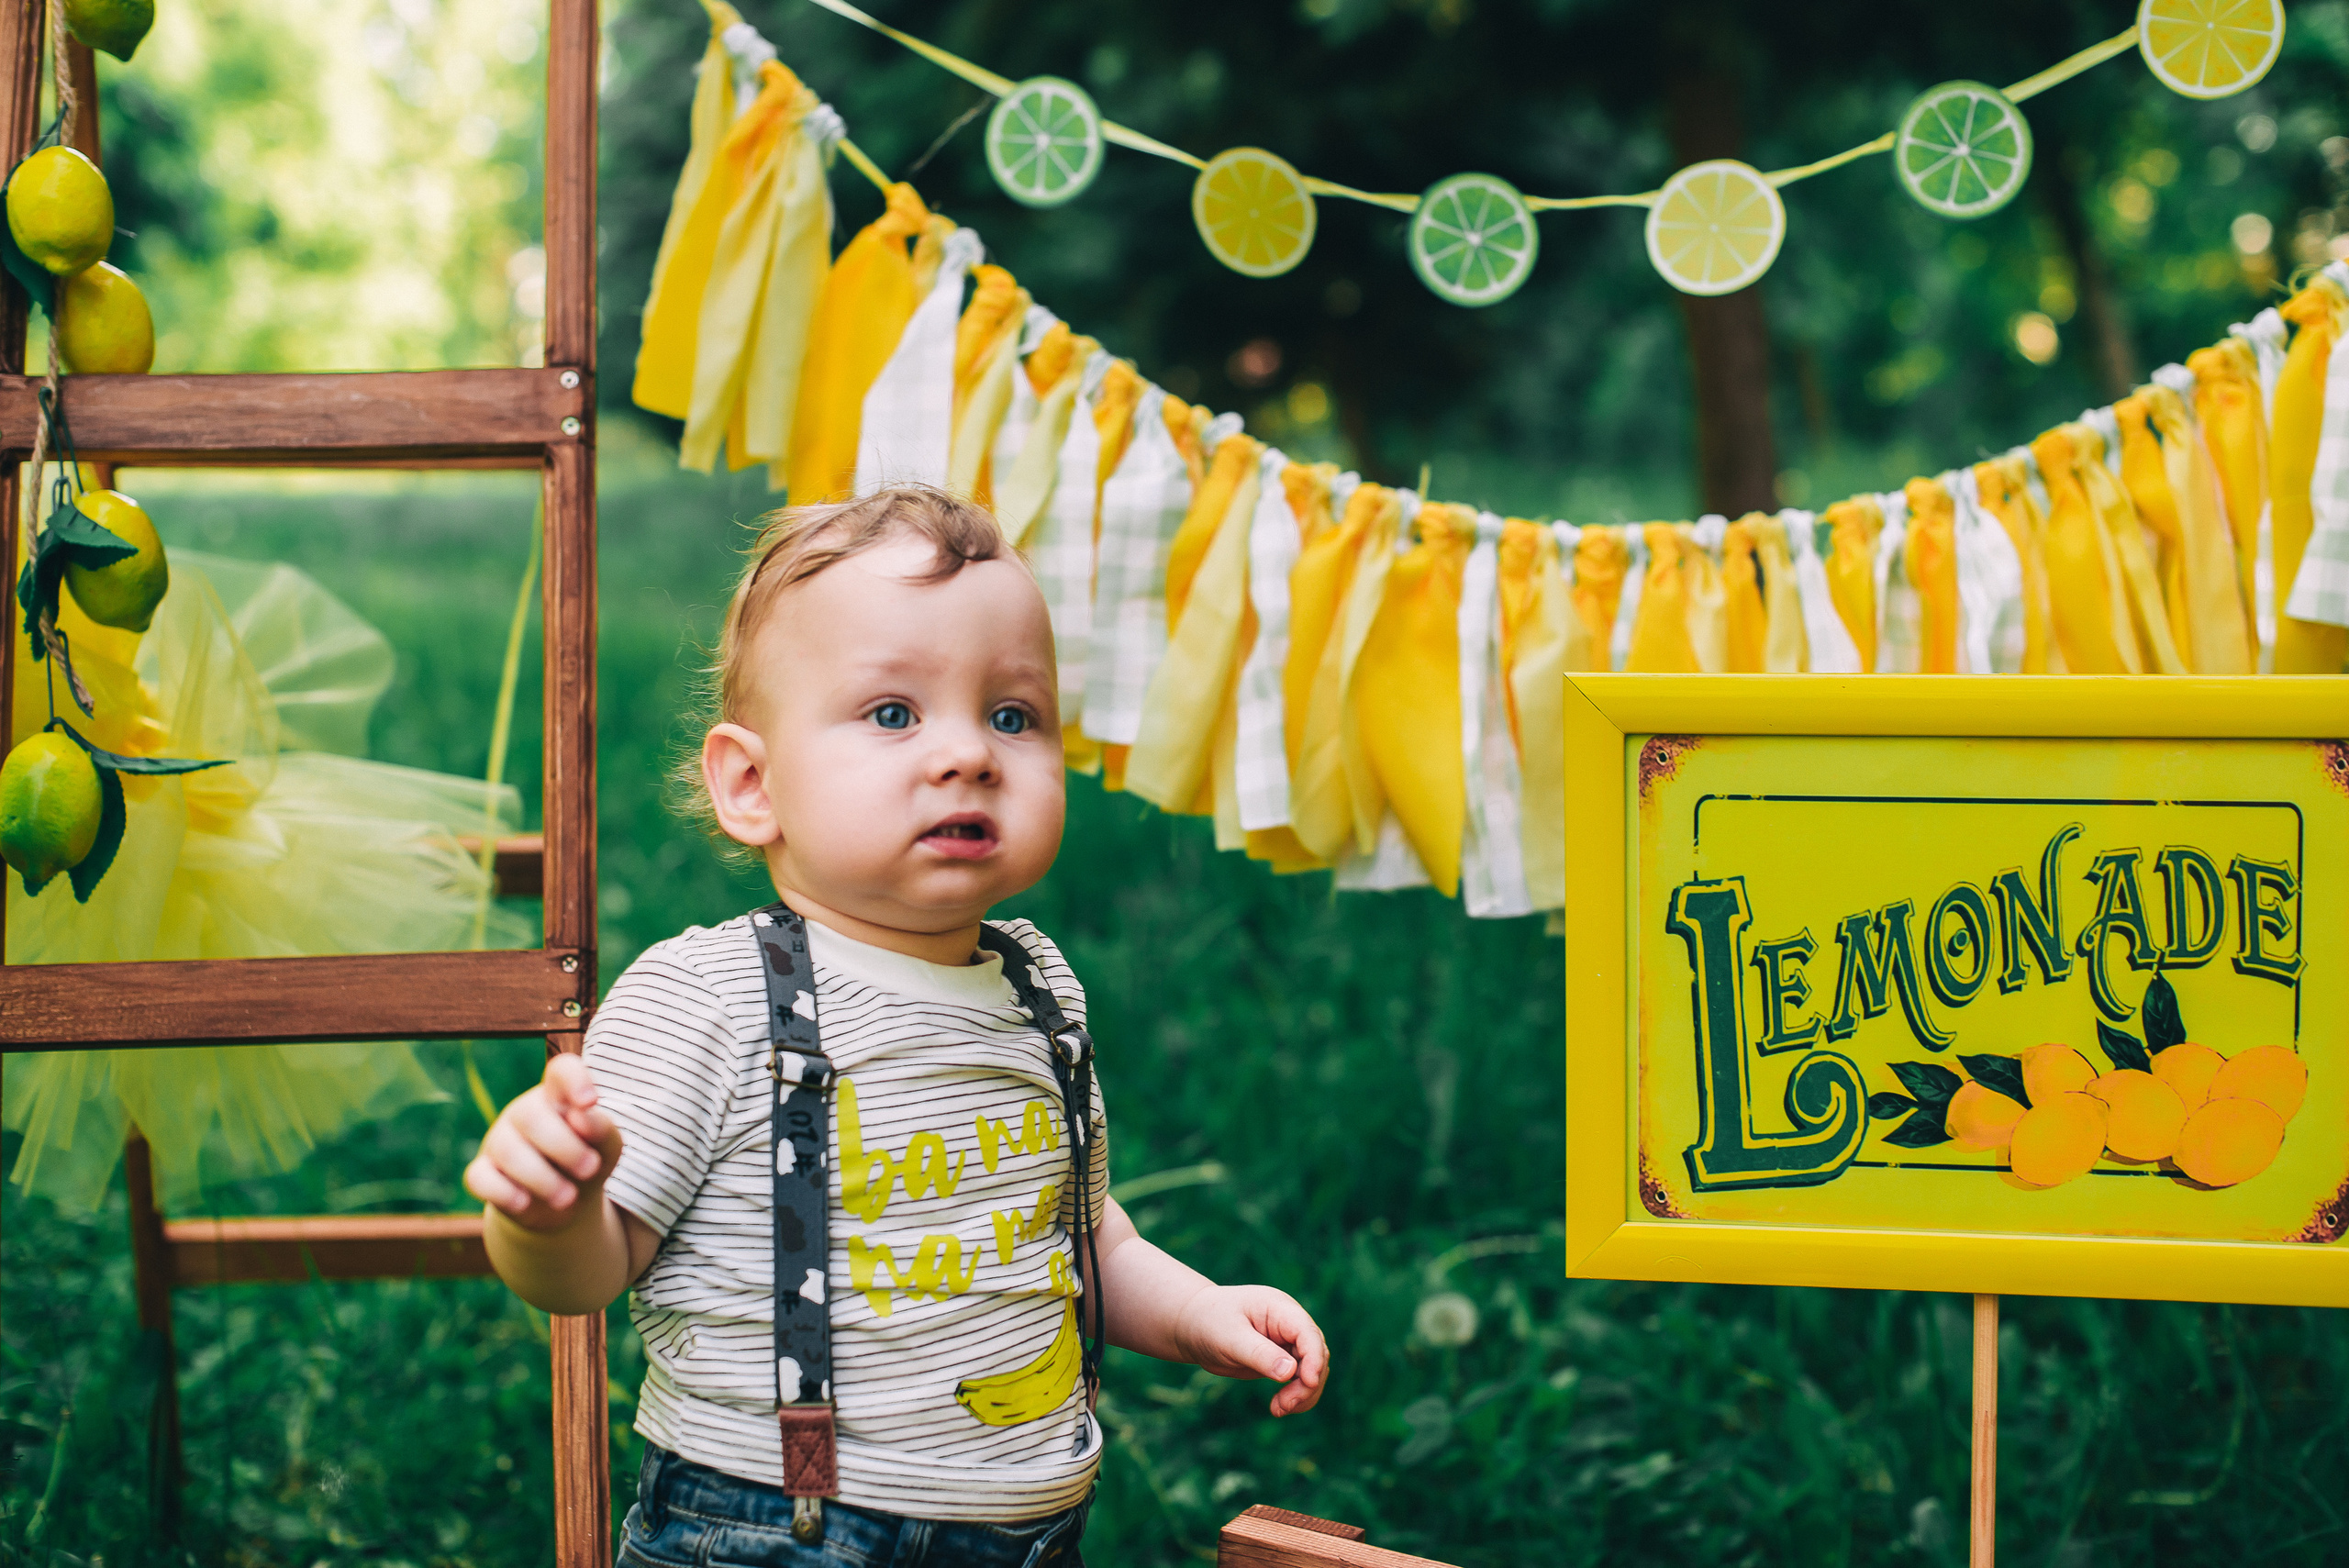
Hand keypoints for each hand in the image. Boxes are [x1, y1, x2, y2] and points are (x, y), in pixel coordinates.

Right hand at [463, 1053, 622, 1230]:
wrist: (566, 1204)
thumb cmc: (588, 1162)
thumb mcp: (606, 1148)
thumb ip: (602, 1129)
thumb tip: (584, 1117)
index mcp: (558, 1097)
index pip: (562, 1070)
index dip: (575, 1079)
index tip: (590, 1102)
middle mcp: (524, 1112)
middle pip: (532, 1116)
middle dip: (565, 1147)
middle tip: (590, 1170)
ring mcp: (499, 1140)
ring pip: (509, 1152)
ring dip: (543, 1179)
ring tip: (568, 1198)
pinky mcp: (481, 1173)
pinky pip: (481, 1178)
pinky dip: (504, 1193)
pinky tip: (525, 1204)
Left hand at [1172, 1284, 1328, 1416]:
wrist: (1193, 1326)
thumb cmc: (1208, 1323)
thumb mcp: (1230, 1338)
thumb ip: (1259, 1353)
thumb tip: (1291, 1372)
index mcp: (1279, 1309)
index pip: (1307, 1332)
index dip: (1313, 1357)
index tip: (1306, 1382)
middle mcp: (1288, 1324)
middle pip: (1316, 1354)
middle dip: (1307, 1382)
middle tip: (1284, 1405)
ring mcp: (1287, 1342)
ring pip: (1312, 1370)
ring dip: (1303, 1393)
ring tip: (1279, 1409)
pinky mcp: (1280, 1359)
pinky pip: (1299, 1379)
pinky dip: (1294, 1395)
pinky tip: (1277, 1407)